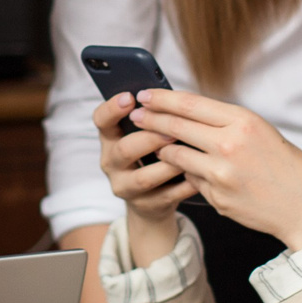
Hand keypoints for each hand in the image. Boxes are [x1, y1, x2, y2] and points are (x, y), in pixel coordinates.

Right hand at [94, 94, 198, 252]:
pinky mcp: (146, 205)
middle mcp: (111, 162)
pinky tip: (200, 174)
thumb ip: (153, 118)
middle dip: (150, 138)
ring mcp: (126, 187)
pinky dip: (185, 184)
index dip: (112, 108)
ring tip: (190, 153)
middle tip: (173, 131)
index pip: (101, 120)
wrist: (152, 199)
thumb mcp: (144, 134)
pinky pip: (167, 195)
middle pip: (124, 149)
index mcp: (110, 138)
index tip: (130, 97)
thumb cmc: (153, 154)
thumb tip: (172, 97)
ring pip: (144, 177)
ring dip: (169, 164)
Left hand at [127, 88, 301, 251]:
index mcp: (243, 122)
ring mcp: (220, 174)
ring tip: (155, 143)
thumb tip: (189, 114)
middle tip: (136, 114)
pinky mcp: (216, 197)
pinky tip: (188, 172)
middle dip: (151, 119)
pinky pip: (191, 180)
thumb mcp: (261, 131)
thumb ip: (226, 123)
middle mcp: (228, 145)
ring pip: (176, 155)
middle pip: (176, 127)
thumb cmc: (286, 165)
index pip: (191, 104)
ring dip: (163, 148)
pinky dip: (188, 174)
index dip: (163, 98)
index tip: (146, 94)